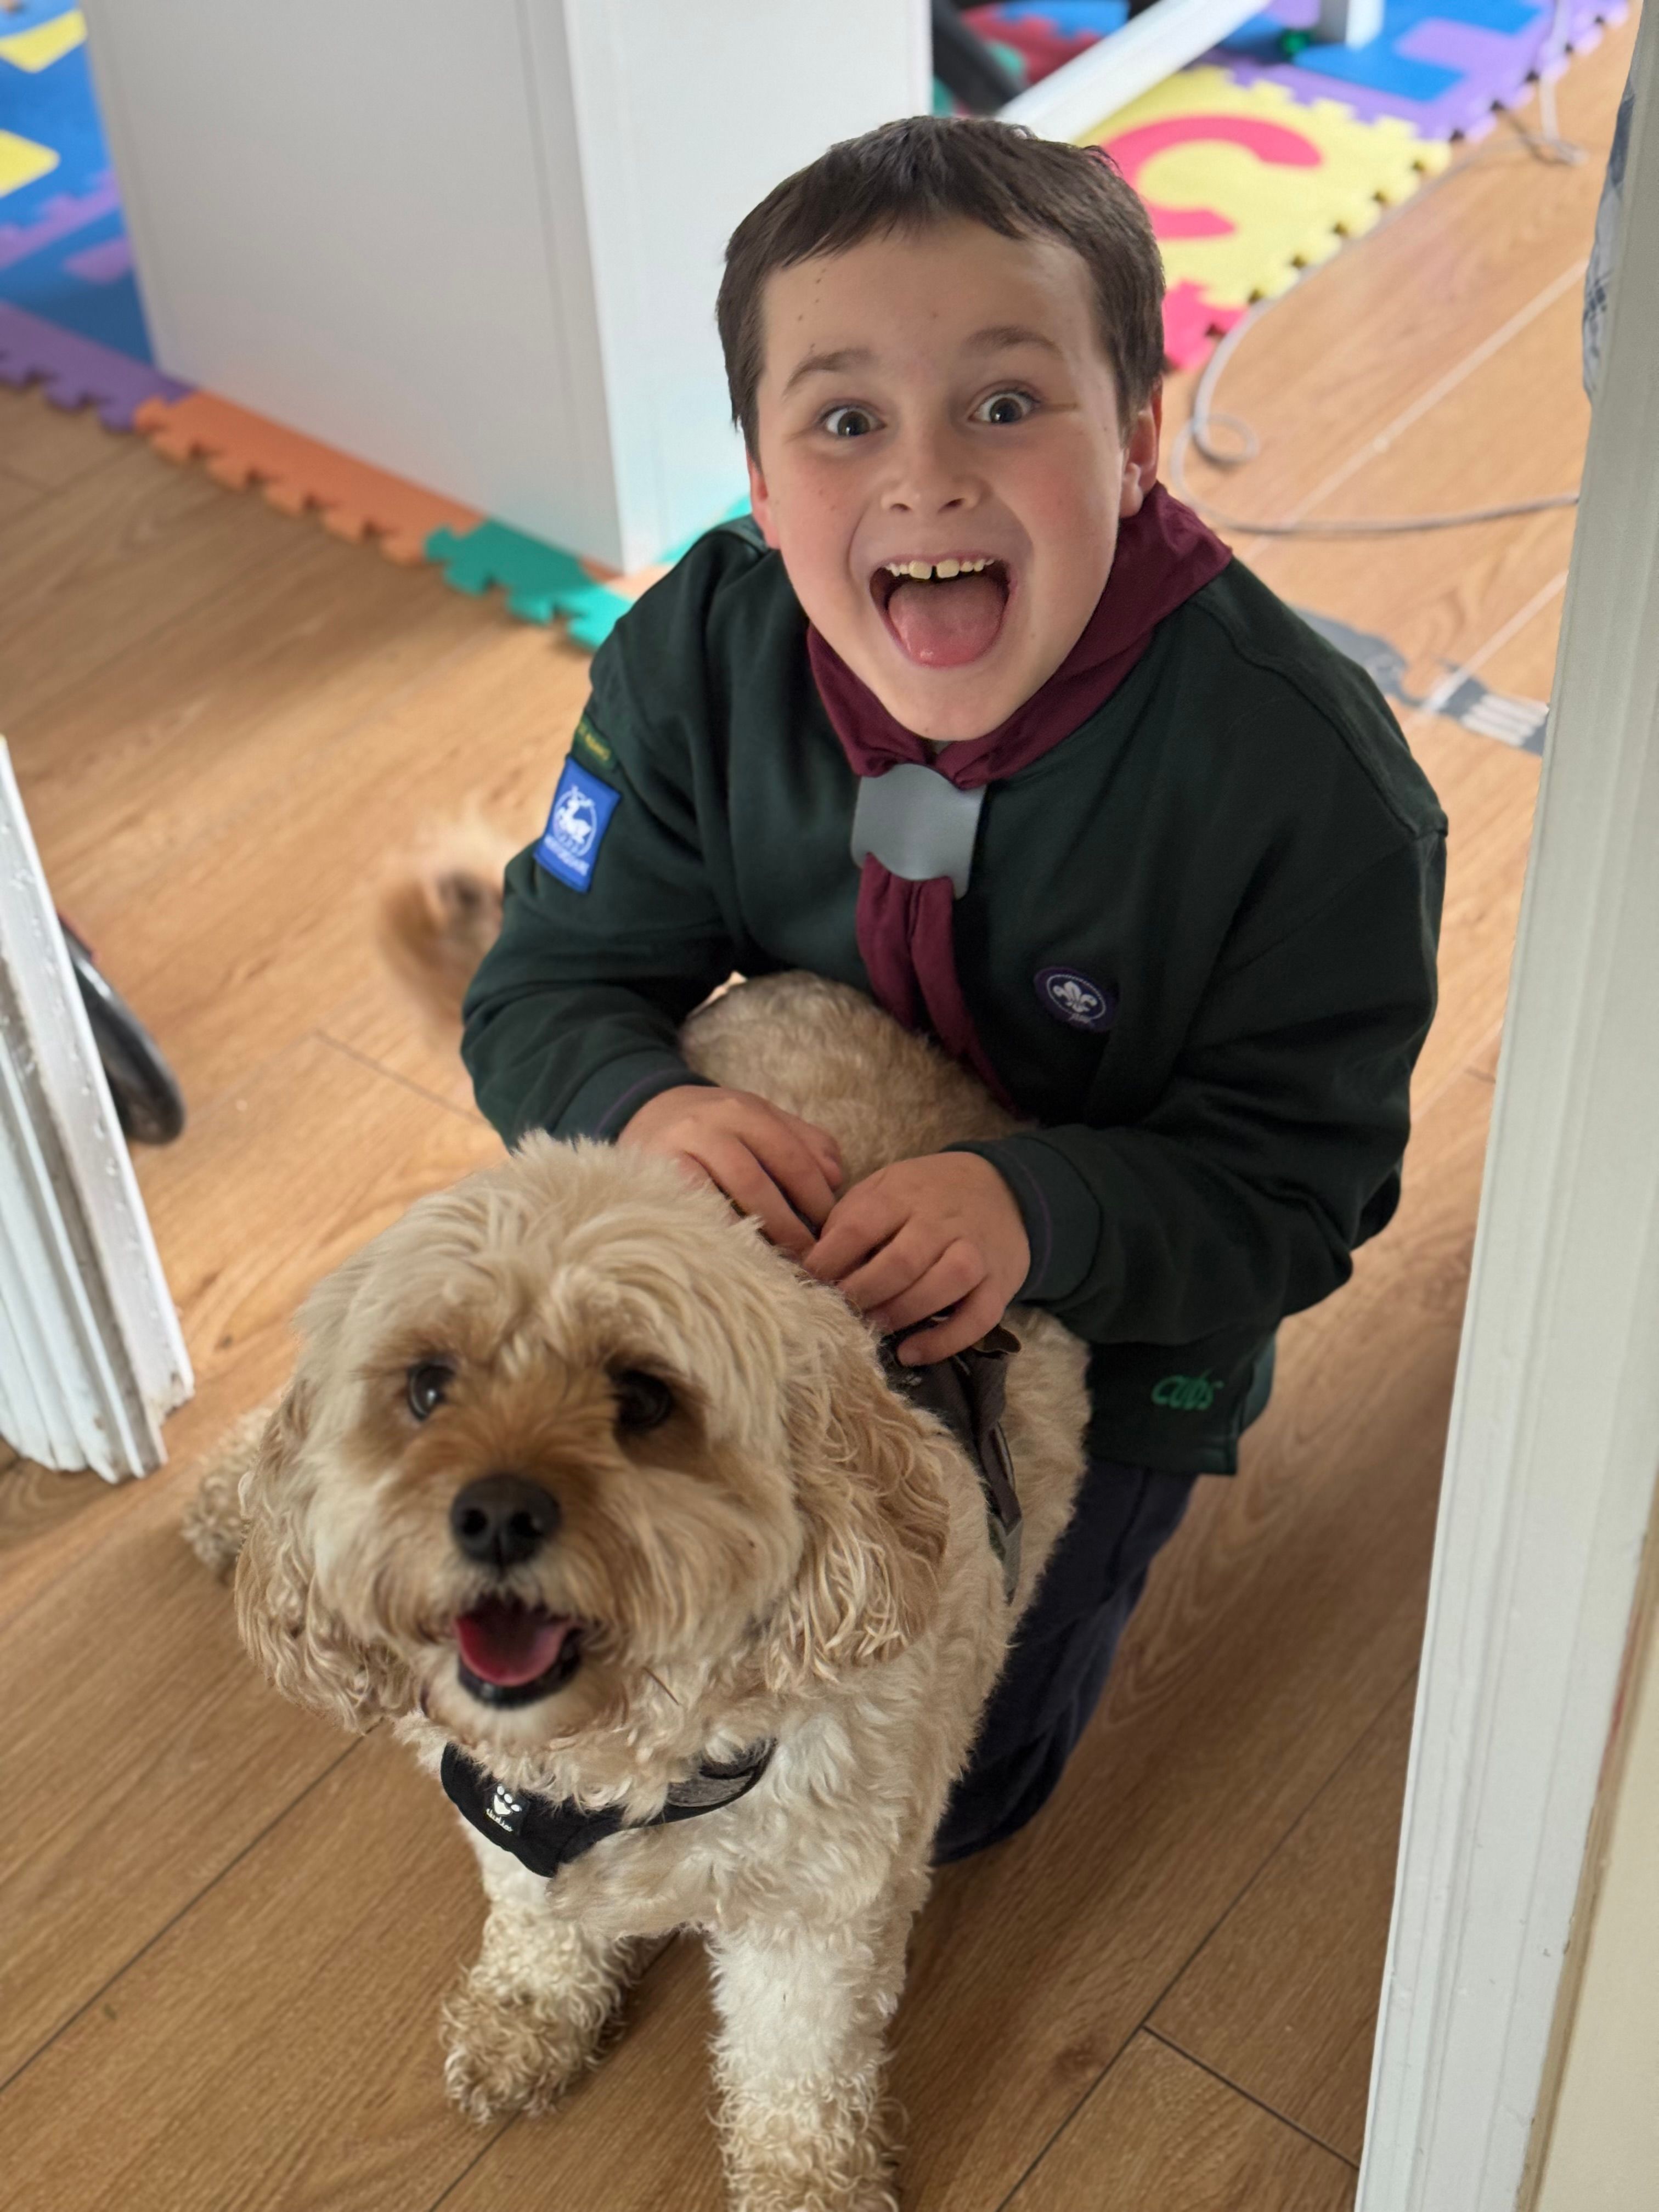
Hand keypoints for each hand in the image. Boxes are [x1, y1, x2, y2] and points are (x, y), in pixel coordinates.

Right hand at [619, 1085, 843, 1257]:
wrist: (648, 1112)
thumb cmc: (719, 1126)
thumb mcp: (761, 1119)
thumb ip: (803, 1141)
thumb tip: (836, 1178)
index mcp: (745, 1110)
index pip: (790, 1156)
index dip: (815, 1196)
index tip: (832, 1230)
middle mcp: (710, 1124)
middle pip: (757, 1180)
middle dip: (788, 1223)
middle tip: (809, 1257)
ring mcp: (677, 1148)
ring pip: (720, 1196)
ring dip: (755, 1234)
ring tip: (777, 1263)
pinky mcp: (652, 1174)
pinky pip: (689, 1207)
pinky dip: (715, 1231)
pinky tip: (734, 1254)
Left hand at [803, 1153, 1029, 1363]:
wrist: (1003, 1189)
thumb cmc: (926, 1196)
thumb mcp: (884, 1188)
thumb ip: (849, 1219)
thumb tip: (810, 1263)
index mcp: (904, 1194)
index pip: (861, 1226)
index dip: (830, 1258)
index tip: (809, 1280)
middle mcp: (942, 1221)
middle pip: (901, 1261)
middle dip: (864, 1292)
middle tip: (840, 1310)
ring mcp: (976, 1251)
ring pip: (944, 1284)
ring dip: (902, 1312)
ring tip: (874, 1327)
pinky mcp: (1000, 1283)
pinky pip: (978, 1317)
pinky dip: (945, 1340)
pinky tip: (912, 1353)